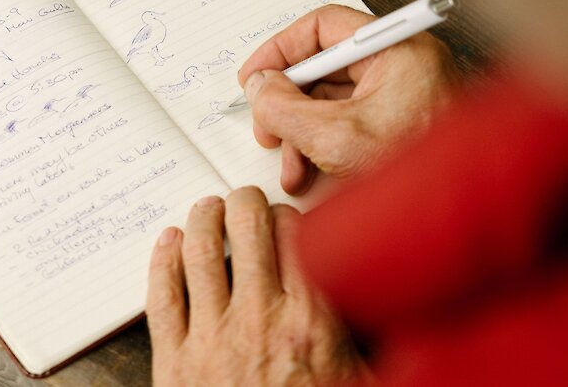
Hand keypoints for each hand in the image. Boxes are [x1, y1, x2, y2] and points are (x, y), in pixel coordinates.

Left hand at [146, 187, 366, 385]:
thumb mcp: (360, 384)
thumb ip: (368, 344)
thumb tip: (406, 323)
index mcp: (311, 322)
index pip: (298, 237)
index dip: (288, 216)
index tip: (284, 217)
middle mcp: (260, 318)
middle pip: (247, 228)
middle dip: (244, 203)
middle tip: (242, 199)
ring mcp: (212, 336)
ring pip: (200, 252)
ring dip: (202, 219)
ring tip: (206, 208)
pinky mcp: (173, 359)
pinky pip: (161, 295)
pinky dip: (162, 260)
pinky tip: (168, 241)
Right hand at [239, 4, 458, 196]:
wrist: (459, 214)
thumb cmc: (419, 173)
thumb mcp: (335, 138)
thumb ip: (284, 108)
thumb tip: (259, 88)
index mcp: (397, 49)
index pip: (324, 27)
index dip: (280, 50)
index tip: (255, 75)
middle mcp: (400, 66)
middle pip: (323, 69)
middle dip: (288, 104)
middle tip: (267, 127)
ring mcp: (400, 96)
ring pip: (330, 102)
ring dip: (300, 134)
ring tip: (290, 167)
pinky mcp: (397, 124)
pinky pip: (345, 123)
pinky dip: (321, 146)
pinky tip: (308, 173)